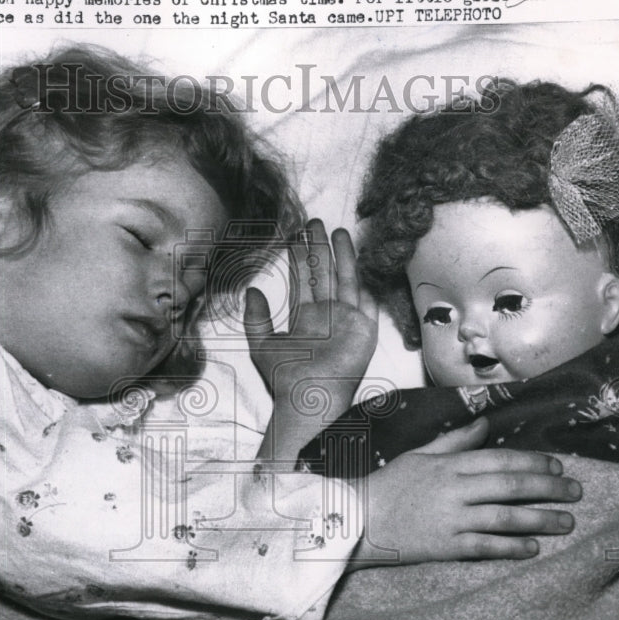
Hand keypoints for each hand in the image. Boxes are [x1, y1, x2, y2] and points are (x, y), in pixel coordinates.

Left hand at [244, 218, 378, 412]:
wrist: (309, 397)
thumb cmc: (285, 377)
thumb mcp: (262, 344)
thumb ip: (256, 318)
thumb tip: (251, 290)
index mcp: (305, 317)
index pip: (304, 280)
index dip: (301, 257)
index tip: (297, 235)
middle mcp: (327, 315)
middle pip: (325, 273)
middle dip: (320, 248)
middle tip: (315, 222)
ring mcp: (347, 320)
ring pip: (346, 279)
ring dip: (343, 256)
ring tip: (338, 231)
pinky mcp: (364, 329)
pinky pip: (367, 301)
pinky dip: (366, 282)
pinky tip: (363, 261)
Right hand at [350, 418, 580, 565]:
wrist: (359, 519)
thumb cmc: (390, 485)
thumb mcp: (420, 454)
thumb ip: (454, 440)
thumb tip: (485, 425)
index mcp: (449, 464)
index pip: (500, 459)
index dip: (533, 461)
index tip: (558, 466)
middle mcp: (454, 489)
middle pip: (510, 485)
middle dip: (548, 487)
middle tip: (576, 492)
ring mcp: (450, 519)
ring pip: (504, 517)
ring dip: (539, 519)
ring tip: (566, 522)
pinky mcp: (445, 546)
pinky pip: (485, 547)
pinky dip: (511, 547)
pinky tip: (532, 548)